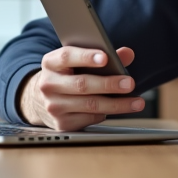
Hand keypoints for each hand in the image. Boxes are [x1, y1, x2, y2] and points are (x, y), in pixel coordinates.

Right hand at [17, 46, 138, 130]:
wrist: (40, 99)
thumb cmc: (67, 75)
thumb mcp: (78, 61)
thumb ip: (103, 55)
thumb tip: (127, 54)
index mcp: (51, 63)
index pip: (67, 57)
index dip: (86, 57)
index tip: (105, 58)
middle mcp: (49, 84)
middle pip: (82, 84)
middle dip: (109, 84)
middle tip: (129, 83)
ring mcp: (53, 106)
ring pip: (90, 105)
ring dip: (117, 104)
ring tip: (136, 102)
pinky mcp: (61, 124)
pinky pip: (89, 118)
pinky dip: (105, 114)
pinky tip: (116, 109)